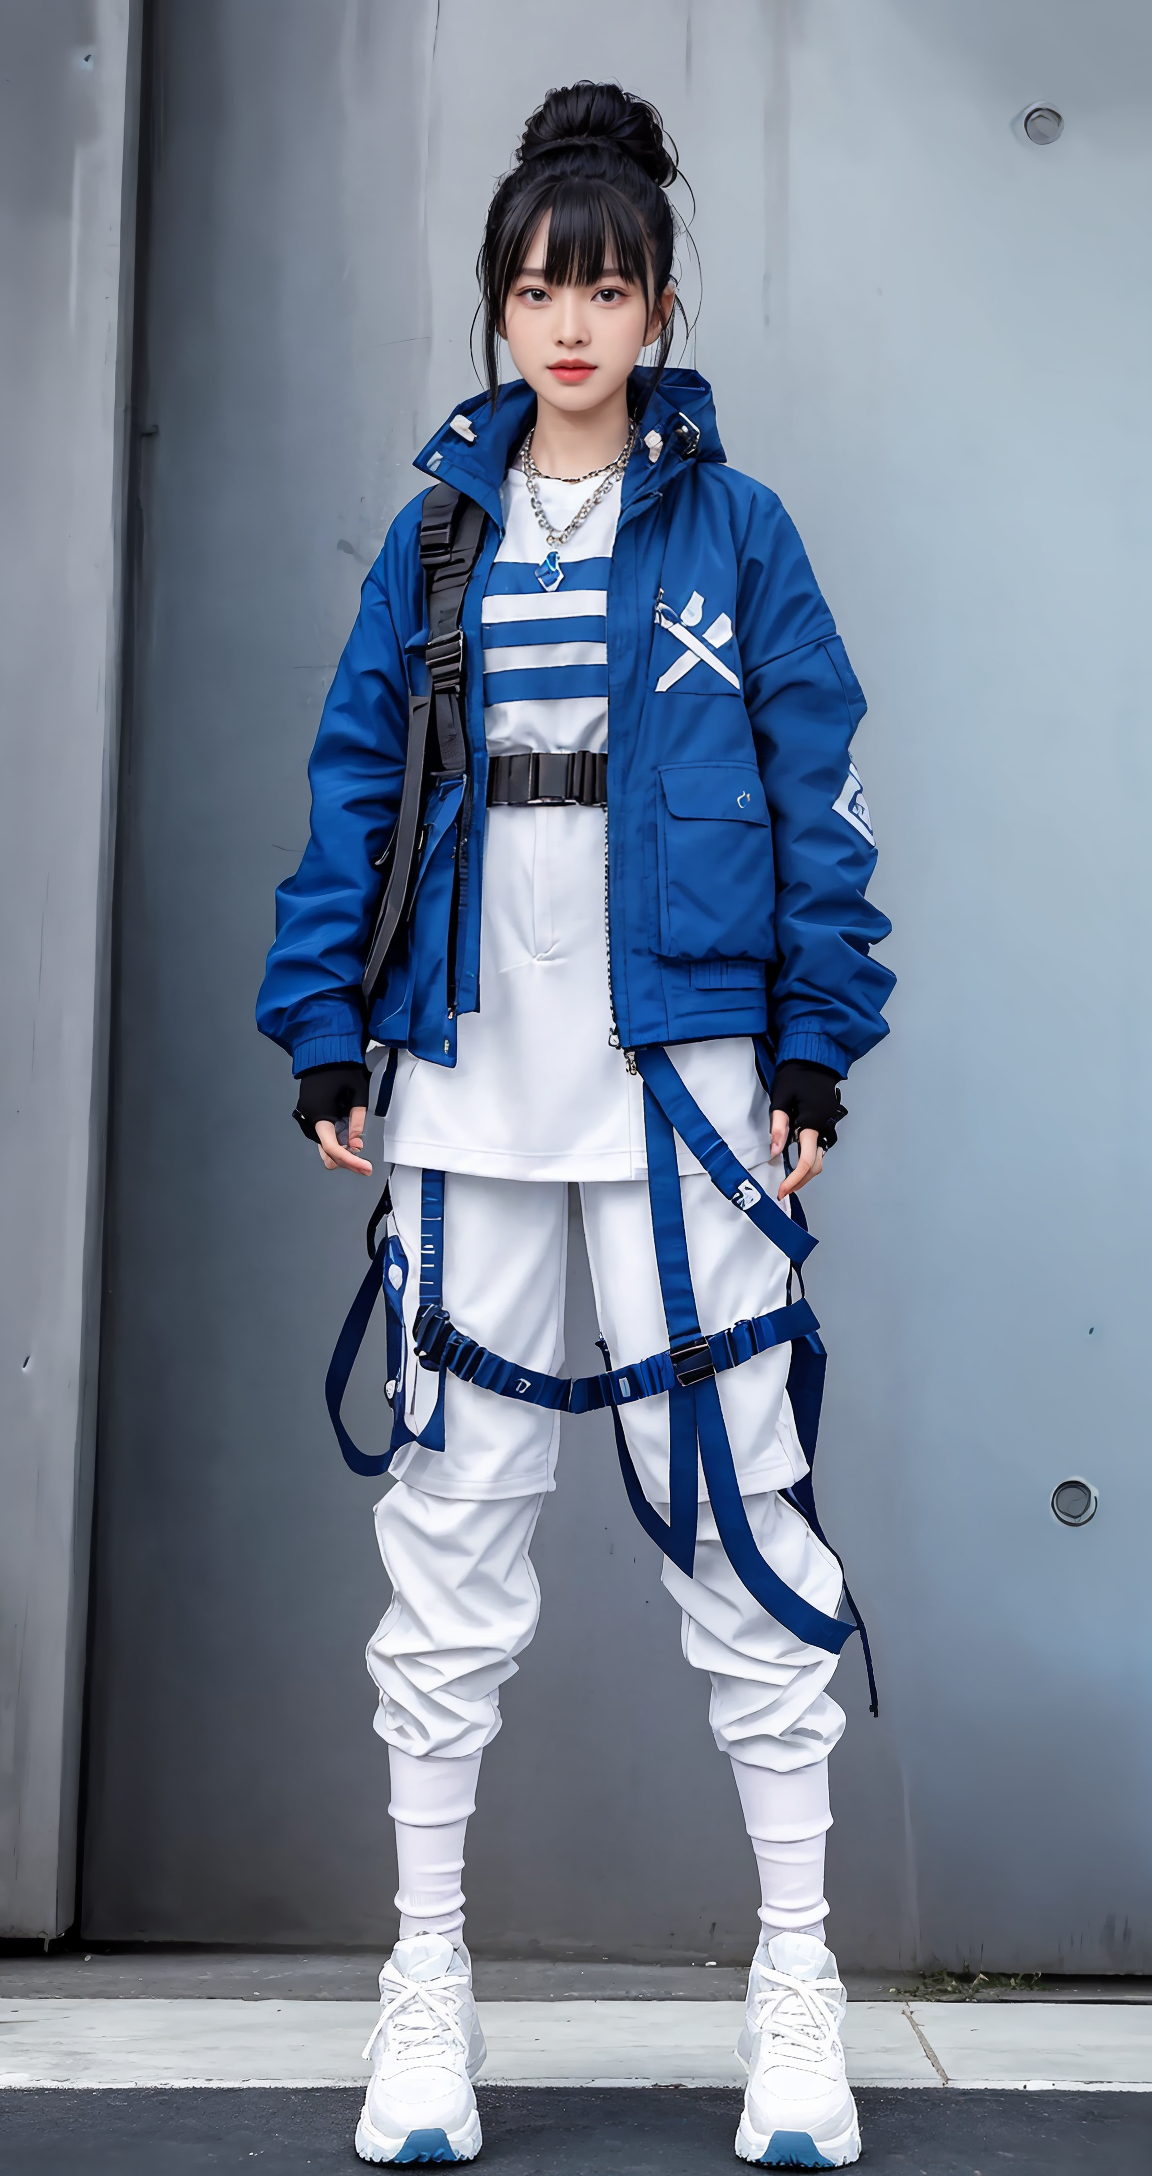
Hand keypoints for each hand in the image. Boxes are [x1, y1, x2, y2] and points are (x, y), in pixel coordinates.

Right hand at [293, 1063, 372, 1175]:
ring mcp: (306, 1116)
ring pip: (323, 1144)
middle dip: (347, 1158)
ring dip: (341, 1148)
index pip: (333, 1149)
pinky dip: (334, 1138)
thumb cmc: (342, 1068)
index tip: (365, 1168)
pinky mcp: (308, 1113)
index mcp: (320, 1114)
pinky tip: (346, 1132)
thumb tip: (355, 1144)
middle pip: (327, 1152)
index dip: (351, 1161)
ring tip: (356, 1139)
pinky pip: (321, 1133)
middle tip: (364, 1157)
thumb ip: (357, 1120)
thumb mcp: (358, 1093)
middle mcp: (308, 1119)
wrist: (324, 1052)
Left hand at [769, 1059, 844, 1200]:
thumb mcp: (781, 1098)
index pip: (806, 1161)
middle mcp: (825, 1126)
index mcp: (813, 1121)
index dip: (794, 1179)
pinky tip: (794, 1158)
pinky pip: (819, 1146)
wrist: (814, 1058)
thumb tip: (775, 1152)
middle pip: (816, 1165)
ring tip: (787, 1177)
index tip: (783, 1190)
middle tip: (783, 1188)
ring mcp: (828, 1124)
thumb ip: (779, 1126)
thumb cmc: (796, 1074)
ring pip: (820, 1157)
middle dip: (800, 1180)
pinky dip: (808, 1157)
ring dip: (805, 1171)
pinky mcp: (826, 1121)